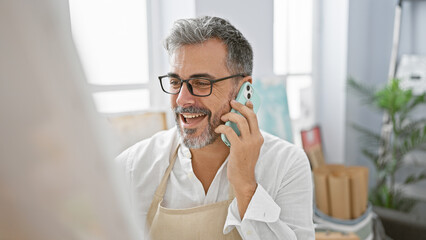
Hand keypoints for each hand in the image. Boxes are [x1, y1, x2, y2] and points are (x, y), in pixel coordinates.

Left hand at [215, 99, 263, 217]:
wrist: (243, 179)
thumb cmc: (243, 163)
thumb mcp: (248, 147)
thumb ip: (245, 135)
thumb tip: (238, 121)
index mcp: (259, 137)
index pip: (255, 117)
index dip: (249, 107)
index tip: (245, 100)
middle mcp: (256, 138)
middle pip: (250, 115)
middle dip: (239, 106)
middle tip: (231, 103)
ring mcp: (248, 143)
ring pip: (240, 120)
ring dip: (230, 116)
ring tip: (223, 117)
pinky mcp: (239, 148)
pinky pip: (229, 131)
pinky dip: (222, 127)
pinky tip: (218, 129)